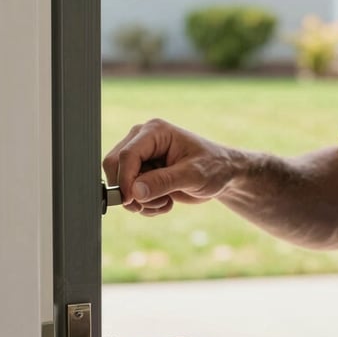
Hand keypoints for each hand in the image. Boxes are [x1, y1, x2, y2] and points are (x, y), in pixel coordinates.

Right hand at [102, 119, 237, 214]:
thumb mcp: (193, 175)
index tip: (133, 201)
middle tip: (157, 204)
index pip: (127, 155)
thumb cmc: (214, 167)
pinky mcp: (141, 172)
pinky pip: (128, 193)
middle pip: (114, 166)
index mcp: (154, 131)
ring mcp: (140, 157)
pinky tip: (165, 201)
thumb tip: (135, 191)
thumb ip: (164, 182)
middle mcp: (142, 140)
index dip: (125, 180)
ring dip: (141, 201)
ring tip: (166, 202)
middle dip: (131, 192)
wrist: (223, 175)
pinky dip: (144, 204)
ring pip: (120, 183)